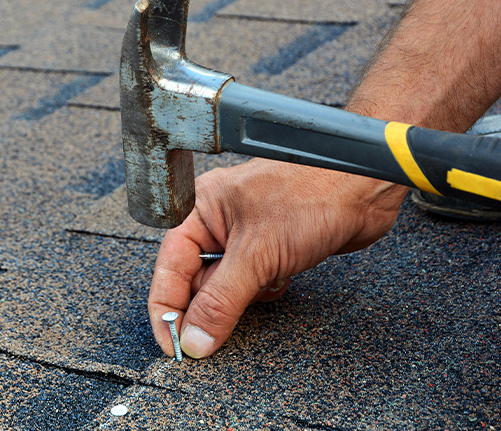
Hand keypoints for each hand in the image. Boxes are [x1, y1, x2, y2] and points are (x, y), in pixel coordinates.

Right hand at [148, 158, 407, 358]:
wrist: (366, 189)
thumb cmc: (311, 195)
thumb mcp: (257, 255)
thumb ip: (220, 301)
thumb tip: (194, 339)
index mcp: (201, 208)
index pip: (169, 267)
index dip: (167, 309)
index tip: (173, 346)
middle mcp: (219, 221)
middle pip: (196, 280)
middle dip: (210, 305)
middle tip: (215, 334)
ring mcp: (246, 235)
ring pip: (227, 286)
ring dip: (244, 298)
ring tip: (265, 284)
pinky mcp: (272, 249)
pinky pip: (253, 284)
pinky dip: (264, 292)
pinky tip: (282, 280)